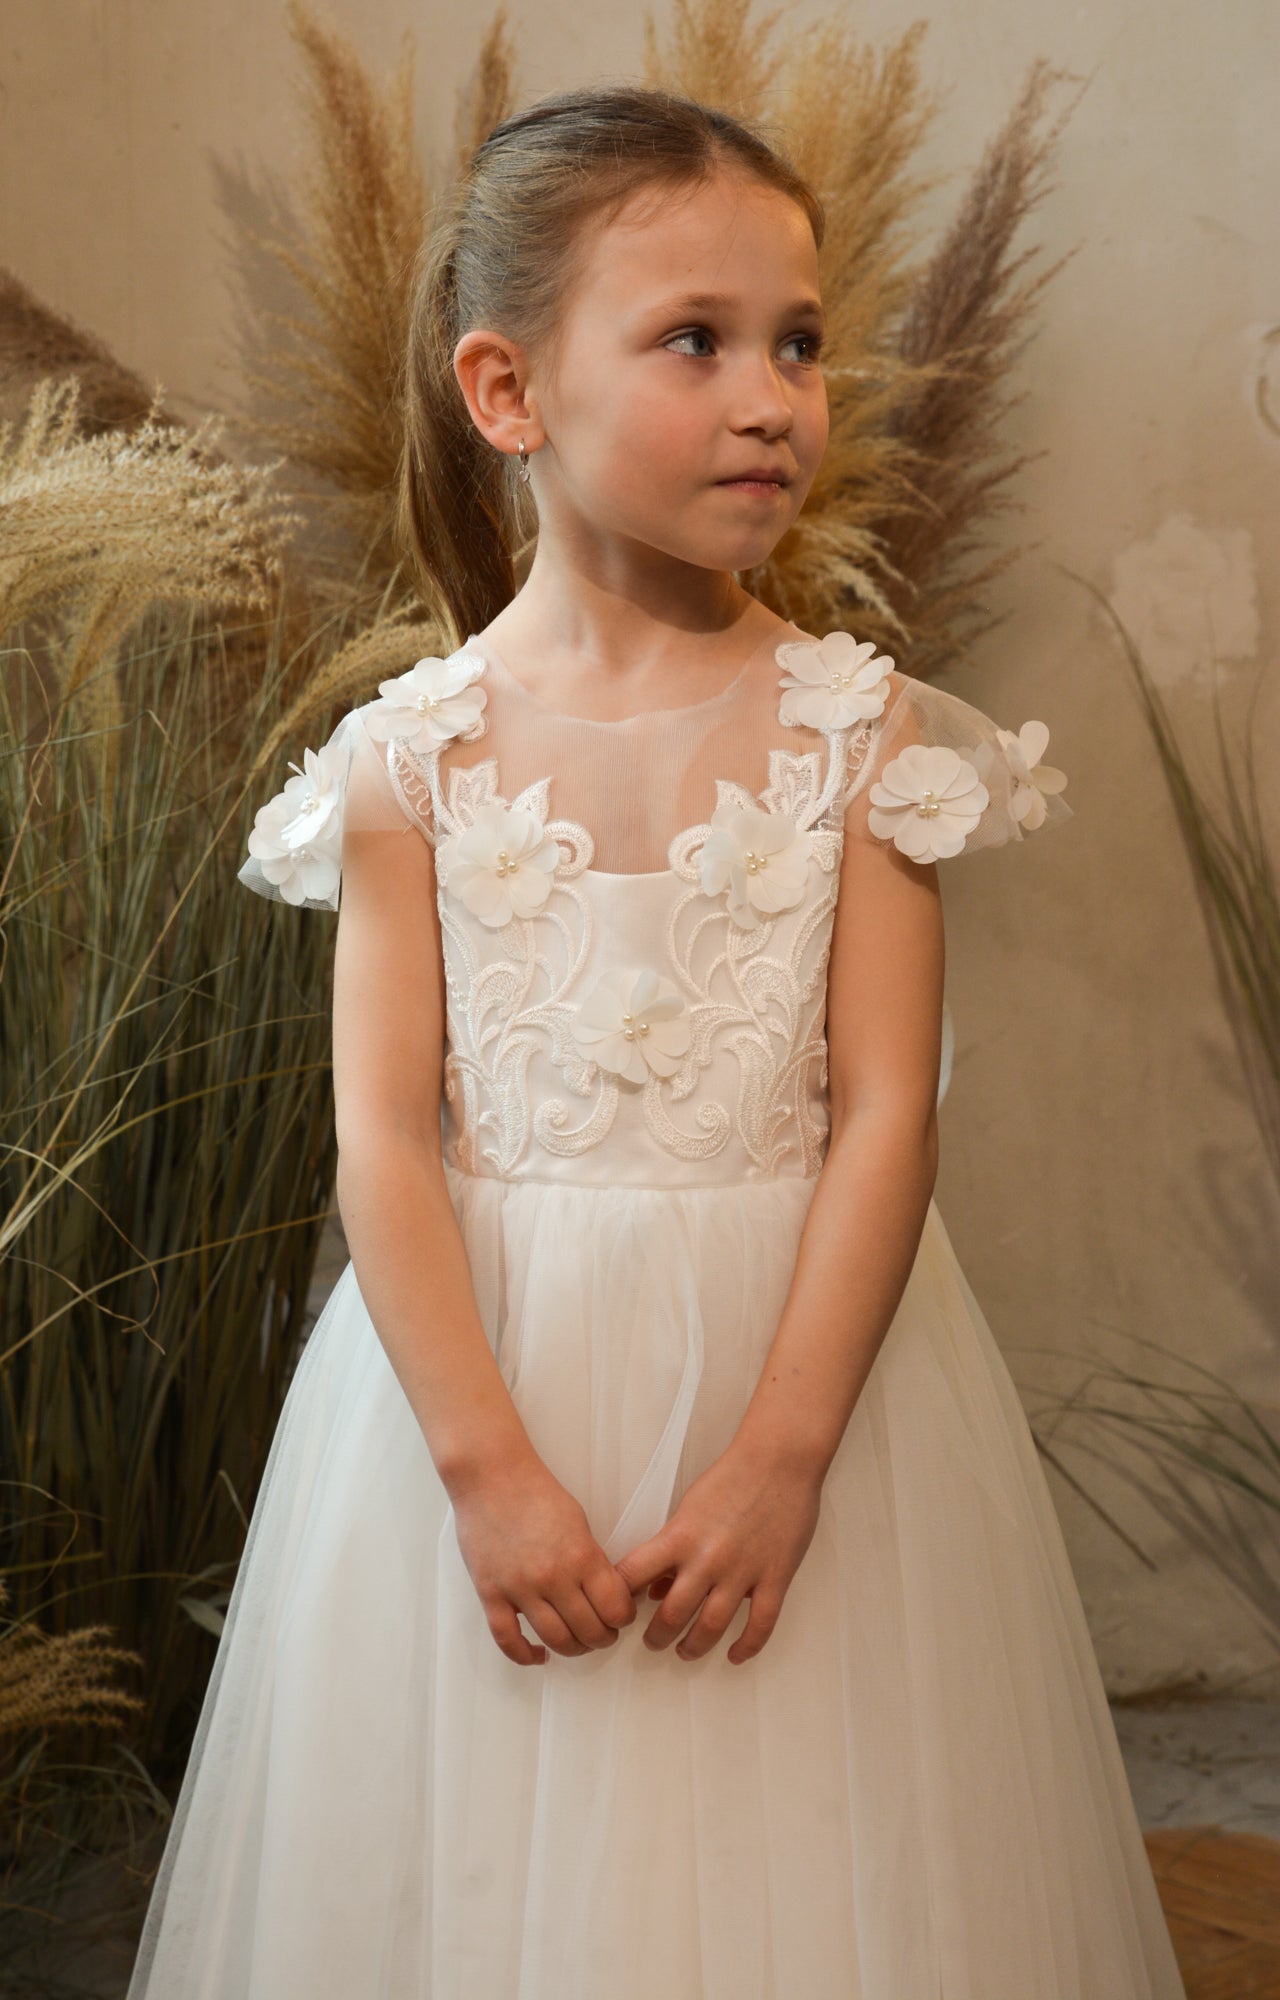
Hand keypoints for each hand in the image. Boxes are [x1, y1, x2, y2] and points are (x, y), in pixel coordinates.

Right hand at [449, 1446, 636, 1666]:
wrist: (491, 1477)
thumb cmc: (536, 1493)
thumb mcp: (579, 1521)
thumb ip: (591, 1559)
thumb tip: (606, 1592)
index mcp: (581, 1555)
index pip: (615, 1608)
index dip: (623, 1618)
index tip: (621, 1616)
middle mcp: (553, 1577)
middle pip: (589, 1631)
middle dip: (603, 1638)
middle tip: (603, 1633)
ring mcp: (519, 1588)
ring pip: (555, 1640)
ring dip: (573, 1649)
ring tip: (578, 1643)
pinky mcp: (491, 1594)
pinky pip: (508, 1639)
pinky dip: (525, 1655)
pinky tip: (539, 1655)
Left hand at [613, 1435, 822, 1664]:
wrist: (780, 1460)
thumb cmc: (731, 1477)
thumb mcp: (689, 1508)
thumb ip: (671, 1549)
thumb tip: (654, 1589)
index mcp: (680, 1536)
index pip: (633, 1576)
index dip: (618, 1600)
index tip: (617, 1613)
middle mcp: (707, 1559)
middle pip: (672, 1615)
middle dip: (657, 1637)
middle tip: (653, 1643)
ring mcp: (743, 1571)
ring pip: (711, 1627)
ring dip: (693, 1647)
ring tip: (685, 1652)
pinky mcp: (775, 1577)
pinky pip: (760, 1625)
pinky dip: (746, 1647)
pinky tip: (734, 1655)